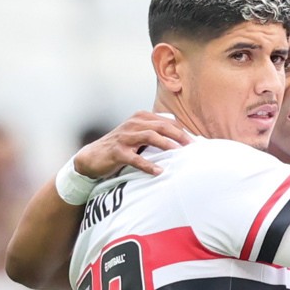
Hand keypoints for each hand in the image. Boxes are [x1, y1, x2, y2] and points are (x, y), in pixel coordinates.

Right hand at [74, 110, 191, 181]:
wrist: (93, 157)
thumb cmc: (121, 147)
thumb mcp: (139, 135)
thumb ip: (157, 134)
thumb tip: (183, 141)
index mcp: (140, 117)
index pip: (167, 121)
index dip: (182, 131)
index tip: (196, 142)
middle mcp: (133, 124)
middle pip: (161, 126)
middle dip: (180, 136)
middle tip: (193, 147)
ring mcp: (124, 137)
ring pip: (150, 137)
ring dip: (167, 145)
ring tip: (180, 154)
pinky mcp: (117, 152)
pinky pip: (135, 158)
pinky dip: (148, 165)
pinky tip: (159, 172)